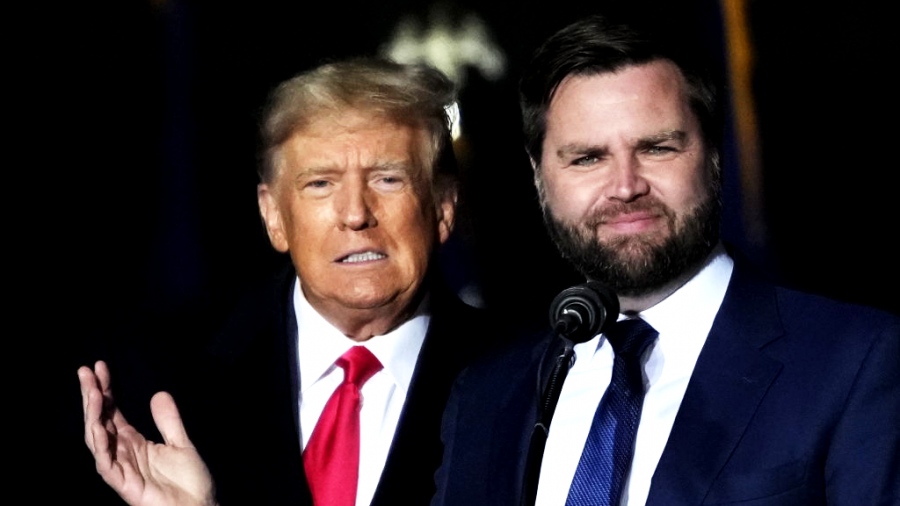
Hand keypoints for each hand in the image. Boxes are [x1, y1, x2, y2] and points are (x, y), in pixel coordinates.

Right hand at [78, 361, 217, 505]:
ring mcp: (120, 468)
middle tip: (86, 371)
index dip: (106, 390)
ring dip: (92, 415)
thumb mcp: (181, 443)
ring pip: (97, 439)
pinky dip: (100, 443)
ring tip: (91, 391)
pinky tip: (98, 424)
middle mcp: (122, 453)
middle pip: (100, 420)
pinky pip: (105, 462)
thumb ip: (169, 421)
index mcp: (134, 443)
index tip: (100, 367)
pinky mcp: (122, 483)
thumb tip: (159, 393)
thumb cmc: (190, 483)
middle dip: (92, 396)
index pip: (113, 412)